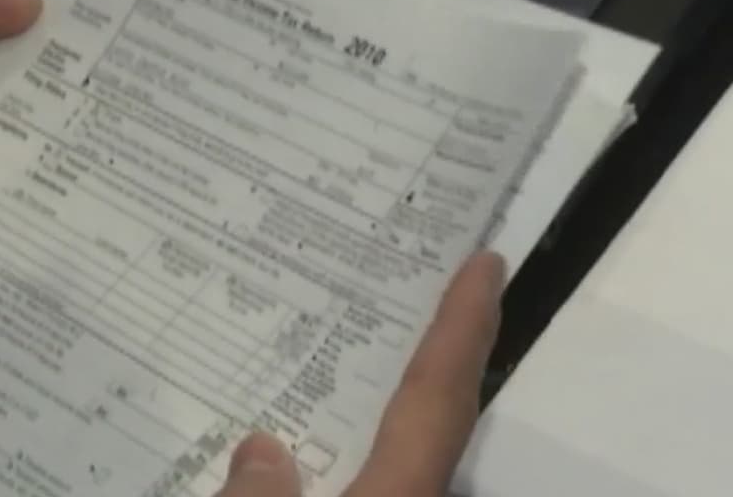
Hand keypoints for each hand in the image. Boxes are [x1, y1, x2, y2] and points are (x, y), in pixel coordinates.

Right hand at [213, 251, 504, 496]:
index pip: (436, 397)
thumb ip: (256, 494)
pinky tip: (299, 434)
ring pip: (399, 451)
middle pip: (434, 418)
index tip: (484, 266)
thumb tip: (261, 447)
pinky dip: (349, 445)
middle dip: (441, 351)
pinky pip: (363, 479)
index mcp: (396, 494)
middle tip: (428, 281)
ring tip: (363, 337)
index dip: (462, 329)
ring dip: (389, 398)